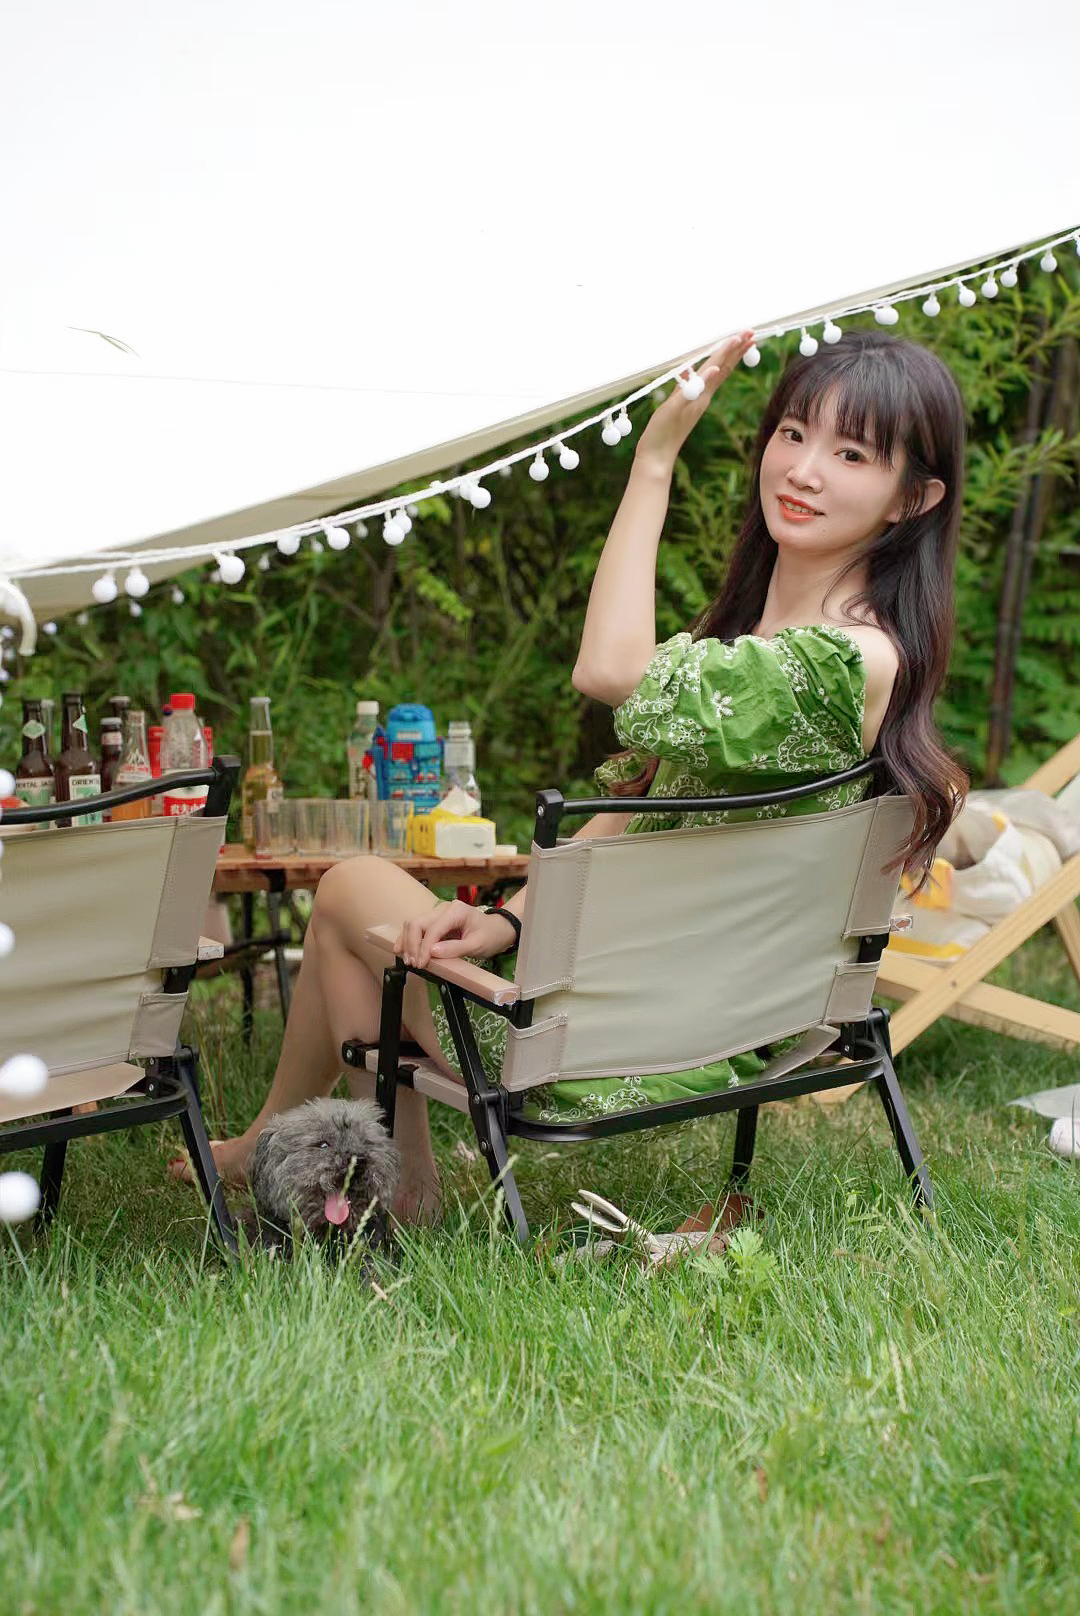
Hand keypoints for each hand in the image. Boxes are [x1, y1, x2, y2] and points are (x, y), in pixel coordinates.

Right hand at [394, 900, 515, 968]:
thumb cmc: (491, 936)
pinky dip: (408, 939)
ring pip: (413, 924)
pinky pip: (417, 929)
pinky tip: (401, 951)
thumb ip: (455, 948)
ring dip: (408, 942)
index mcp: (456, 911)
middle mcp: (444, 909)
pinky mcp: (435, 922)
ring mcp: (438, 914)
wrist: (499, 930)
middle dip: (412, 944)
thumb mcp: (477, 945)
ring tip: (408, 961)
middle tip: (413, 964)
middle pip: (417, 923)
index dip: (424, 947)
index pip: (433, 928)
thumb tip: (432, 952)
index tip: (421, 964)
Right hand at [634, 330, 755, 473]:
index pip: (718, 366)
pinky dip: (710, 371)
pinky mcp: (689, 405)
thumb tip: (713, 371)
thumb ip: (692, 389)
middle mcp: (702, 396)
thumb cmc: (661, 433)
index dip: (729, 348)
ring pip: (717, 375)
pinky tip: (711, 367)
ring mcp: (697, 400)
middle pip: (723, 368)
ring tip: (740, 345)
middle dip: (737, 350)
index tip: (743, 334)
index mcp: (700, 394)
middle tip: (751, 332)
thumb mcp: (674, 408)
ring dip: (729, 358)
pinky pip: (704, 383)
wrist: (656, 456)